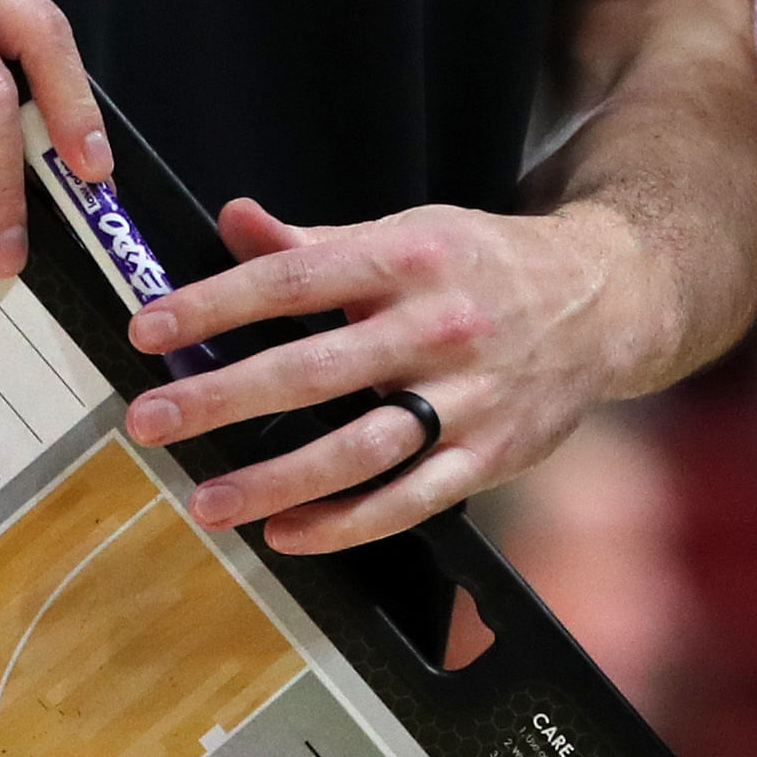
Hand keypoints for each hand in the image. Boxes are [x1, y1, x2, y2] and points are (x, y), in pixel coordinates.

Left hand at [118, 196, 655, 551]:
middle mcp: (438, 326)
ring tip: (205, 502)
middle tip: (151, 420)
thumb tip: (234, 222)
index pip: (295, 278)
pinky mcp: (490, 454)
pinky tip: (288, 534)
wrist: (607, 298)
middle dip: (223, 398)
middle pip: (315, 369)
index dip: (216, 303)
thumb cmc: (487, 265)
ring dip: (275, 480)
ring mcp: (467, 397)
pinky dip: (345, 523)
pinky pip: (410, 500)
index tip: (150, 329)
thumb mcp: (409, 232)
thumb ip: (317, 242)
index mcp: (410, 257)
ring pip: (360, 449)